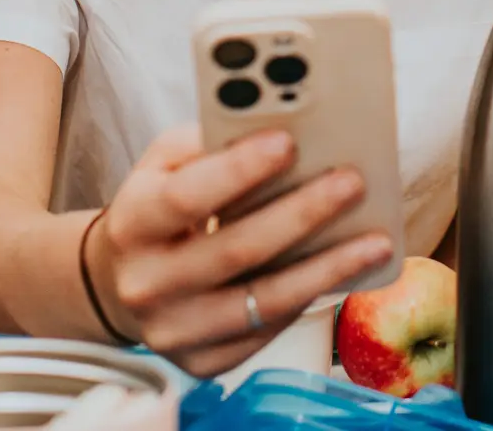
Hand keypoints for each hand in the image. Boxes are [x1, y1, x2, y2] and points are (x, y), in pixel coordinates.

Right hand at [85, 124, 394, 378]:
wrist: (117, 282)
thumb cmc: (155, 209)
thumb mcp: (162, 165)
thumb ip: (208, 144)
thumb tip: (279, 129)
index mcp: (132, 224)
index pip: (186, 197)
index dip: (238, 170)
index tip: (288, 142)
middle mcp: (147, 285)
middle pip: (235, 250)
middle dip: (301, 213)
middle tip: (352, 182)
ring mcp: (174, 332)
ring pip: (263, 301)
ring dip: (327, 269)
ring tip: (374, 239)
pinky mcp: (203, 363)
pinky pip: (269, 330)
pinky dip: (311, 298)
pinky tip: (345, 271)